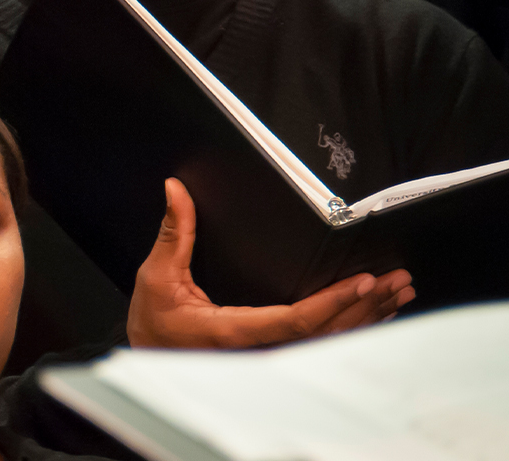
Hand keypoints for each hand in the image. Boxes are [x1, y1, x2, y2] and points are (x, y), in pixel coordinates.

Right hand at [127, 178, 414, 347]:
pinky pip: (321, 345)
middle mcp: (258, 349)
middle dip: (364, 307)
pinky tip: (373, 313)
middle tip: (395, 280)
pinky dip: (351, 327)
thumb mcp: (157, 274)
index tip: (360, 281)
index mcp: (233, 330)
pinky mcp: (273, 354)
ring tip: (396, 293)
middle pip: (325, 333)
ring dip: (366, 318)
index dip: (332, 301)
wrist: (149, 355)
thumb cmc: (154, 322)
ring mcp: (269, 356)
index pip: (294, 319)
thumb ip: (174, 232)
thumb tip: (176, 190)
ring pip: (328, 343)